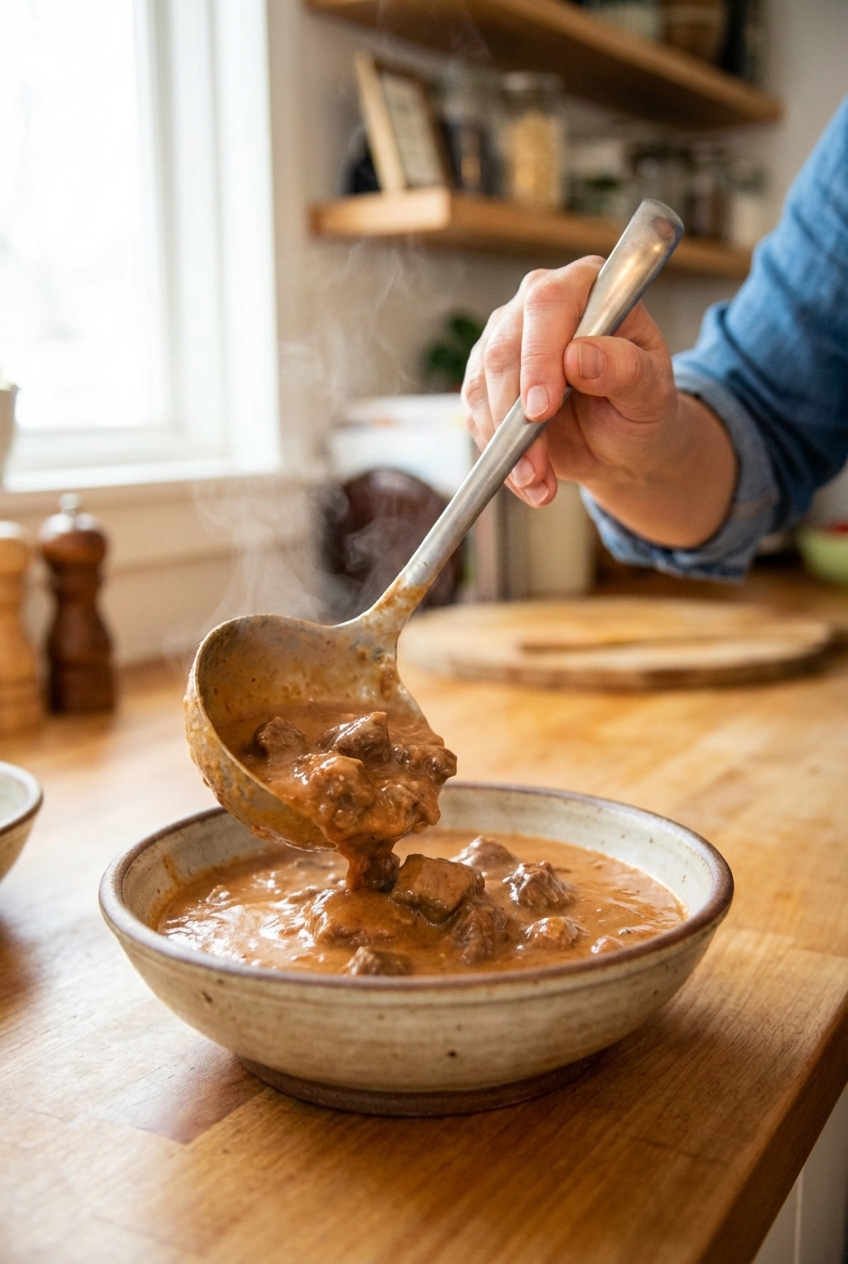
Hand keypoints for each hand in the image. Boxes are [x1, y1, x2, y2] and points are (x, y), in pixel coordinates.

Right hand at [462, 259, 736, 548]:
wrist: (620, 444)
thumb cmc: (642, 408)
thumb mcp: (650, 394)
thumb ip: (624, 369)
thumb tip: (579, 356)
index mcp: (588, 286)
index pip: (548, 305)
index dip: (538, 357)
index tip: (541, 410)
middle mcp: (539, 303)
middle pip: (504, 347)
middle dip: (514, 414)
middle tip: (535, 465)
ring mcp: (507, 338)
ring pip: (483, 384)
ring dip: (504, 443)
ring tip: (538, 482)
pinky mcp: (486, 377)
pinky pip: (476, 414)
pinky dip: (497, 453)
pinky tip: (527, 478)